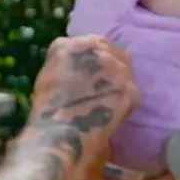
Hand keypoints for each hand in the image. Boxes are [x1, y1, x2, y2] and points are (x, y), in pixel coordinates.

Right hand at [20, 35, 139, 178]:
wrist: (58, 134)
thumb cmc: (46, 114)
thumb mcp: (47, 79)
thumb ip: (65, 66)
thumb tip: (80, 71)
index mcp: (67, 46)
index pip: (90, 45)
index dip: (94, 61)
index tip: (93, 74)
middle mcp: (93, 48)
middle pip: (111, 52)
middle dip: (110, 68)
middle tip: (107, 87)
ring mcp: (113, 67)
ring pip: (125, 70)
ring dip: (120, 84)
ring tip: (111, 102)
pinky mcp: (127, 87)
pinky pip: (132, 93)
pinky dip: (127, 104)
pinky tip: (116, 115)